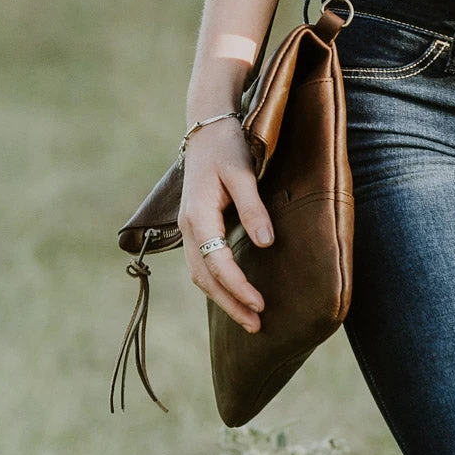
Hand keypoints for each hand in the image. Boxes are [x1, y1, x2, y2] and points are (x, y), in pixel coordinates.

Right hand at [177, 118, 273, 332]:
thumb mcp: (242, 173)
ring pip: (199, 273)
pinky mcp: (194, 227)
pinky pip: (200, 263)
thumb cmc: (226, 147)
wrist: (206, 129)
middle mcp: (187, 226)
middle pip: (204, 276)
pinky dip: (216, 283)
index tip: (260, 305)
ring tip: (248, 318)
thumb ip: (253, 209)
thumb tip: (266, 244)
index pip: (216, 262)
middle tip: (257, 325)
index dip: (238, 287)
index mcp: (198, 215)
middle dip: (229, 303)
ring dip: (222, 298)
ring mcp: (187, 228)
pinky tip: (233, 293)